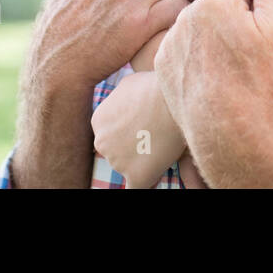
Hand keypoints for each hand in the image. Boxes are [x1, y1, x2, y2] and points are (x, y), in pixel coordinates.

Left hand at [91, 71, 186, 188]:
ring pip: (130, 165)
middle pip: (117, 150)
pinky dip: (144, 182)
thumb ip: (120, 99)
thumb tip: (125, 103)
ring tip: (163, 143)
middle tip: (155, 135)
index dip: (129, 132)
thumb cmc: (154, 86)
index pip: (111, 133)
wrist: (173, 97)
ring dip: (144, 159)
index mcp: (98, 121)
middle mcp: (102, 142)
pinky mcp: (137, 175)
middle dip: (134, 145)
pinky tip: (150, 177)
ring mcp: (118, 161)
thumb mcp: (128, 84)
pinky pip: (135, 188)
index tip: (144, 127)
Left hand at [155, 0, 272, 187]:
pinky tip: (211, 75)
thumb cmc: (258, 81)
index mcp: (214, 1)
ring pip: (199, 25)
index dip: (258, 6)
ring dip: (214, 35)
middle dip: (234, 18)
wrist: (230, 132)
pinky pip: (183, 46)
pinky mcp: (161, 64)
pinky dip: (196, 55)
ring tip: (231, 66)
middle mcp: (185, 15)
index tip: (263, 31)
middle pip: (218, 3)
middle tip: (249, 51)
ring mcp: (170, 40)